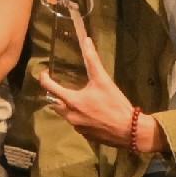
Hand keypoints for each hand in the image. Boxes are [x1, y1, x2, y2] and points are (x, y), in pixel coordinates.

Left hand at [30, 4, 142, 149]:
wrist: (131, 130)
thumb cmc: (115, 104)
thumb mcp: (103, 81)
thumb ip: (93, 61)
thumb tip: (86, 41)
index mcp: (72, 101)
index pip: (49, 88)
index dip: (44, 78)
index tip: (45, 73)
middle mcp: (70, 115)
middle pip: (55, 103)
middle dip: (56, 95)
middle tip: (62, 87)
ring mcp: (77, 127)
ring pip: (65, 115)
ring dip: (67, 106)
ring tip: (77, 99)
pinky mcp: (86, 135)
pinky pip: (76, 124)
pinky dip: (78, 117)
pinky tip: (90, 113)